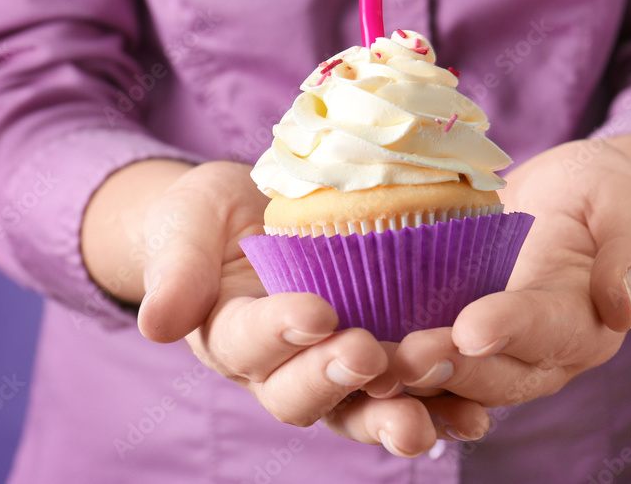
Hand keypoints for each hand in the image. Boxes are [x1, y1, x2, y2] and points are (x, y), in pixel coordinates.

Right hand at [82, 160, 488, 454]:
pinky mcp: (377, 359)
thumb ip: (177, 269)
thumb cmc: (210, 217)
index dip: (280, 333)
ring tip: (427, 416)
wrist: (253, 215)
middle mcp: (278, 367)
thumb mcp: (187, 223)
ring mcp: (329, 368)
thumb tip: (157, 324)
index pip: (248, 344)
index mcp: (227, 335)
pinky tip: (473, 414)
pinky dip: (438, 407)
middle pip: (303, 395)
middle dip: (338, 379)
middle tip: (372, 355)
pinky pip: (404, 393)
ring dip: (393, 412)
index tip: (316, 311)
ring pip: (357, 408)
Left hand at [391, 136, 630, 409]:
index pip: (548, 331)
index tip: (471, 329)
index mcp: (586, 322)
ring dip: (414, 379)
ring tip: (370, 367)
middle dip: (449, 369)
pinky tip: (350, 352)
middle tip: (403, 358)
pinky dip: (394, 362)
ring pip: (457, 379)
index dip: (511, 331)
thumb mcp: (630, 206)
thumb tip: (623, 306)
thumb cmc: (607, 195)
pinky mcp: (459, 334)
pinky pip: (430, 359)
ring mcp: (497, 351)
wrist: (578, 200)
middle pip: (497, 373)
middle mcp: (540, 353)